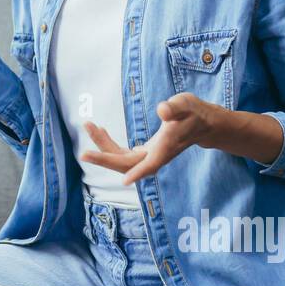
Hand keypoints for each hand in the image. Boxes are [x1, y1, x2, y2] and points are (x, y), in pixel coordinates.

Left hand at [79, 93, 218, 185]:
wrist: (201, 123)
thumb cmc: (194, 112)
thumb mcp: (186, 104)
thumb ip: (174, 108)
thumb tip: (162, 109)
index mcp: (167, 147)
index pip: (152, 163)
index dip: (140, 172)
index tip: (125, 181)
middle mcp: (156, 156)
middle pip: (128, 164)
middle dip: (105, 159)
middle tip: (83, 153)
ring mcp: (149, 156)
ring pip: (122, 159)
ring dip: (103, 145)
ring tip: (89, 125)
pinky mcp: (145, 152)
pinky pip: (123, 153)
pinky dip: (109, 144)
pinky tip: (101, 130)